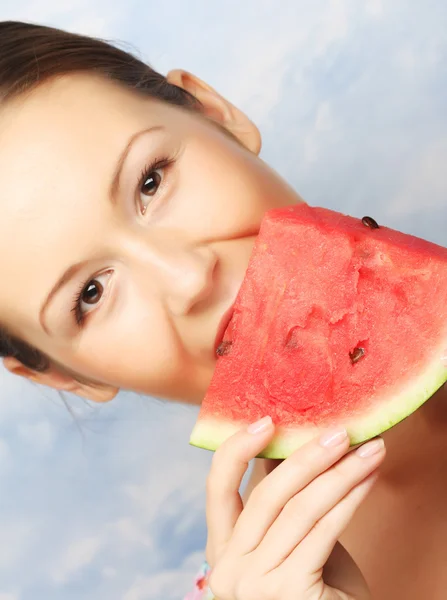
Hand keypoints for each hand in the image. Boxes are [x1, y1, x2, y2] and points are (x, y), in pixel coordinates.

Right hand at [205, 417, 384, 599]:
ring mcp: (253, 584)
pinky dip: (350, 498)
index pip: (216, 488)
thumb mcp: (289, 542)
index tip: (267, 420)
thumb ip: (280, 501)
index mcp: (222, 550)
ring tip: (369, 451)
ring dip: (340, 473)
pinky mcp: (286, 592)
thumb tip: (284, 441)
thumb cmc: (316, 589)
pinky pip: (323, 530)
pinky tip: (368, 479)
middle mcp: (228, 568)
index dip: (237, 449)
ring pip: (300, 508)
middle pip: (266, 494)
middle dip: (308, 456)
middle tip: (341, 432)